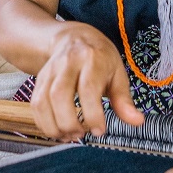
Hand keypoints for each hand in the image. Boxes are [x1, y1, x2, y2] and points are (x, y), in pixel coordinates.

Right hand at [32, 22, 142, 138]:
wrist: (73, 37)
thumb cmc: (99, 57)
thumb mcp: (117, 72)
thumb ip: (124, 99)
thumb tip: (137, 121)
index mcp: (92, 58)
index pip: (88, 89)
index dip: (92, 114)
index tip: (100, 130)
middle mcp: (67, 62)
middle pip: (59, 95)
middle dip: (69, 122)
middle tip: (81, 134)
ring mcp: (50, 70)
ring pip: (43, 101)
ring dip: (54, 125)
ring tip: (69, 135)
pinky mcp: (39, 79)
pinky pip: (35, 104)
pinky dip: (43, 122)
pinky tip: (57, 130)